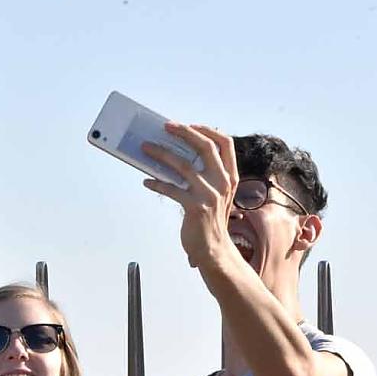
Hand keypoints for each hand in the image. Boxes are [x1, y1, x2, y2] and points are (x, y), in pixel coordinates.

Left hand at [142, 124, 237, 269]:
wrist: (214, 251)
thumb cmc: (210, 222)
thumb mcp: (216, 195)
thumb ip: (205, 176)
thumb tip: (177, 154)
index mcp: (230, 177)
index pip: (225, 144)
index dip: (207, 130)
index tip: (189, 124)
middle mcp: (223, 183)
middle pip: (205, 147)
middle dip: (183, 132)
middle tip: (165, 127)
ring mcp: (210, 195)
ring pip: (183, 165)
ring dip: (161, 153)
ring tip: (146, 148)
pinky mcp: (195, 208)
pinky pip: (171, 189)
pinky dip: (156, 182)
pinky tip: (147, 181)